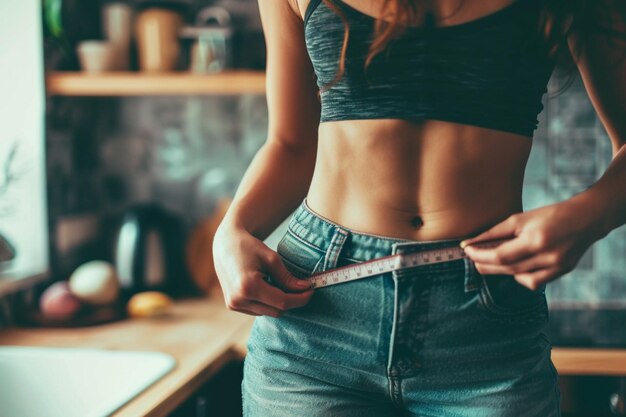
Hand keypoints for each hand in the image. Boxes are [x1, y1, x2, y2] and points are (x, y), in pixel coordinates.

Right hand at [212, 222, 313, 317]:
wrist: (225, 244)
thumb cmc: (249, 247)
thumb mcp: (271, 259)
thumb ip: (287, 278)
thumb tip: (306, 288)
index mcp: (248, 287)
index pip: (282, 302)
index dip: (300, 299)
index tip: (311, 291)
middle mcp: (238, 300)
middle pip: (276, 310)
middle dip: (291, 300)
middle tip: (301, 287)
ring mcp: (234, 305)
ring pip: (268, 312)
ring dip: (278, 302)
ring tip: (278, 283)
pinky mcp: (232, 306)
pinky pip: (258, 310)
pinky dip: (267, 302)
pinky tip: (266, 287)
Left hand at [459, 201, 604, 289]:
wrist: (586, 219)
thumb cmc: (550, 215)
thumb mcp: (521, 219)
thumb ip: (495, 232)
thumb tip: (470, 243)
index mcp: (536, 239)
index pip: (500, 255)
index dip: (480, 255)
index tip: (466, 251)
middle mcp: (547, 256)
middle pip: (507, 268)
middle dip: (485, 264)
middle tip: (472, 258)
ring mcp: (556, 267)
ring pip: (518, 277)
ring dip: (499, 271)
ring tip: (489, 261)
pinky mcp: (561, 272)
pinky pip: (533, 282)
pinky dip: (519, 276)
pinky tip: (514, 267)